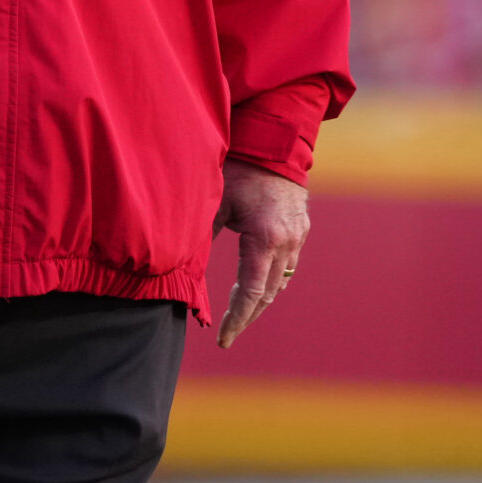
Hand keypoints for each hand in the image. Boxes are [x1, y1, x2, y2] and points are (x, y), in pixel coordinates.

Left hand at [212, 158, 308, 349]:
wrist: (274, 142)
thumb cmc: (239, 169)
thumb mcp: (214, 202)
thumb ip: (202, 236)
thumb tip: (180, 268)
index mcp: (265, 238)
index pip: (250, 293)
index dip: (236, 319)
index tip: (222, 340)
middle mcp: (288, 242)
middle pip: (267, 294)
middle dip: (246, 316)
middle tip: (227, 334)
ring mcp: (298, 236)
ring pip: (280, 281)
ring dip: (259, 299)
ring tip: (237, 313)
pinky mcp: (301, 228)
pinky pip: (287, 265)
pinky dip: (270, 279)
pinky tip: (254, 283)